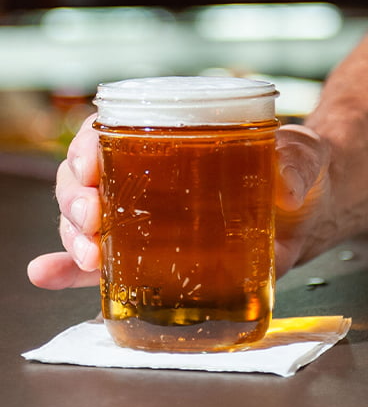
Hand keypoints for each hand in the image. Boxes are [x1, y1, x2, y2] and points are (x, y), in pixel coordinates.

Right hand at [27, 120, 329, 288]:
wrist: (306, 213)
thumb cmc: (293, 170)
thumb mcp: (300, 154)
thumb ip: (296, 161)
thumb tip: (284, 186)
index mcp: (171, 138)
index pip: (111, 131)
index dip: (89, 144)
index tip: (89, 165)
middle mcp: (147, 177)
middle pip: (88, 180)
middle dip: (76, 198)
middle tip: (90, 216)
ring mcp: (147, 220)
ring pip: (88, 222)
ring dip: (74, 237)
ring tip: (87, 255)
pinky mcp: (156, 257)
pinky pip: (108, 264)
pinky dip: (73, 270)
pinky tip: (52, 274)